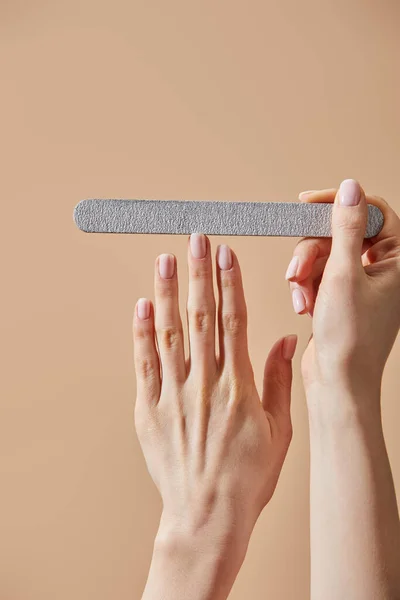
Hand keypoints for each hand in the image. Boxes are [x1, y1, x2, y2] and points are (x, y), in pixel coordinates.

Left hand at [133, 234, 296, 599]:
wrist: (207, 515)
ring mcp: (173, 394)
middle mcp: (204, 383)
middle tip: (195, 240)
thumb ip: (279, 380)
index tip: (226, 254)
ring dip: (168, 292)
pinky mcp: (149, 409)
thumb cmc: (247, 477)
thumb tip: (284, 339)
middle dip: (198, 273)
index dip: (229, 283)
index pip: (234, 320)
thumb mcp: (279, 430)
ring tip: (165, 260)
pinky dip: (142, 332)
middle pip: (200, 316)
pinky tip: (142, 305)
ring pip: (169, 332)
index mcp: (238, 385)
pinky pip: (144, 363)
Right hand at [286, 179, 399, 397]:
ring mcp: (361, 282)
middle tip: (296, 271)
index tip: (307, 203)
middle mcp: (383, 268)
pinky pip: (318, 274)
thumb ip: (345, 228)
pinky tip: (303, 306)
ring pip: (324, 254)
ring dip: (305, 273)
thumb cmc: (349, 338)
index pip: (370, 211)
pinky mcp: (342, 295)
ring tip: (301, 298)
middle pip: (339, 234)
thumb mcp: (343, 275)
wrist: (339, 382)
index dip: (338, 204)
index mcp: (397, 260)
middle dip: (312, 252)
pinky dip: (306, 287)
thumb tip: (350, 188)